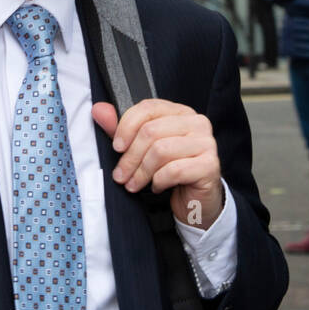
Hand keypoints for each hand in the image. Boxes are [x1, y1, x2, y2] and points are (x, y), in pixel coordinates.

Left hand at [92, 99, 222, 229]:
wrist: (195, 201)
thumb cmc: (170, 171)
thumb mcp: (143, 149)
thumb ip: (122, 129)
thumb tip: (99, 110)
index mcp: (181, 112)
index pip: (148, 108)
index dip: (126, 127)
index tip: (116, 147)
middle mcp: (196, 123)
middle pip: (152, 131)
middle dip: (130, 157)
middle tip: (121, 175)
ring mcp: (206, 143)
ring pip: (161, 150)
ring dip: (141, 172)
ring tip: (135, 184)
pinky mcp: (210, 165)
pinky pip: (174, 170)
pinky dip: (159, 181)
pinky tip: (158, 186)